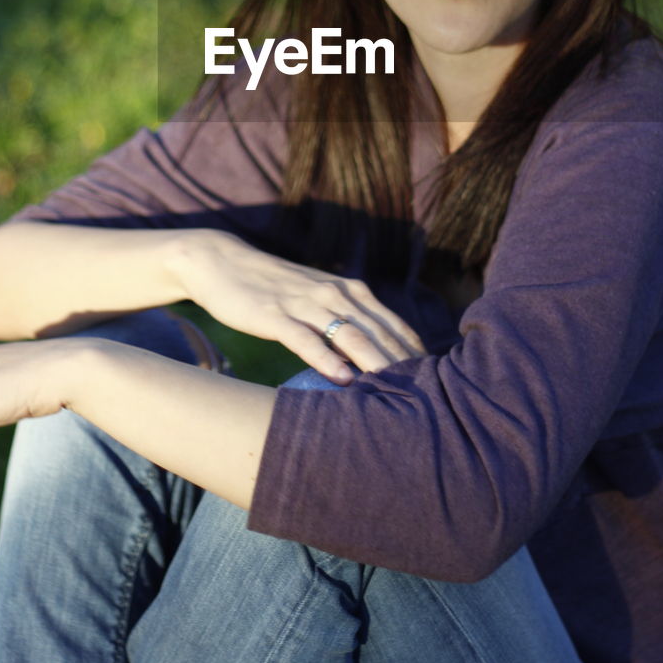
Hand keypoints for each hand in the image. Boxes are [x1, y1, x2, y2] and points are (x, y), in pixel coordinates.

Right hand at [179, 232, 424, 381]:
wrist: (224, 263)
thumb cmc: (274, 289)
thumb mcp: (316, 301)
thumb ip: (345, 322)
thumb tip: (374, 360)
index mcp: (349, 292)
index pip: (394, 327)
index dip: (417, 354)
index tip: (438, 386)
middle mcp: (335, 294)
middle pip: (380, 334)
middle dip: (406, 364)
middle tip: (429, 399)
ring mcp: (305, 303)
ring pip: (350, 335)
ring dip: (375, 362)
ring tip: (397, 390)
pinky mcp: (275, 315)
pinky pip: (305, 339)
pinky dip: (325, 358)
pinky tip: (341, 379)